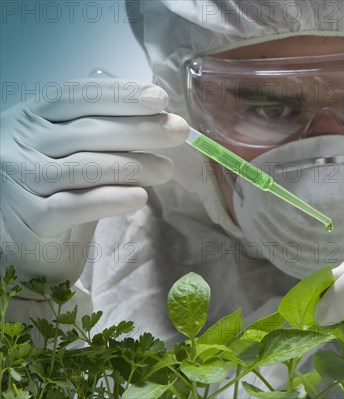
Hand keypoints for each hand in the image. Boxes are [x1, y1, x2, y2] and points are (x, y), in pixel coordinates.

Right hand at [0, 79, 187, 288]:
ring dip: (133, 166)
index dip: (120, 95)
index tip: (160, 99)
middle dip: (139, 129)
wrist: (27, 238)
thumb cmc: (58, 188)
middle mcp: (22, 144)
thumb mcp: (71, 150)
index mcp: (32, 118)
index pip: (76, 97)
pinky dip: (110, 200)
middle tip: (177, 131)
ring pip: (84, 168)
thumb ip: (103, 133)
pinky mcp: (30, 219)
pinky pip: (74, 206)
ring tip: (166, 170)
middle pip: (86, 131)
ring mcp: (22, 180)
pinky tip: (140, 198)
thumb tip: (161, 121)